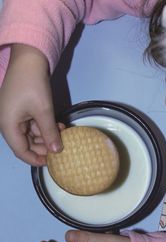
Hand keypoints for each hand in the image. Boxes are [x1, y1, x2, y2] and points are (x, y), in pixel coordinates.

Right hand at [0, 44, 62, 165]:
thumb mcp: (43, 111)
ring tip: (63, 132)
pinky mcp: (21, 109)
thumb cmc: (33, 85)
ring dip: (47, 135)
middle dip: (44, 146)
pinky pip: (32, 123)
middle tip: (61, 147)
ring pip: (31, 134)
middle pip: (26, 143)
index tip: (50, 163)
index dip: (35, 159)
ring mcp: (14, 115)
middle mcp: (9, 123)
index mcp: (8, 126)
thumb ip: (50, 133)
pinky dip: (44, 126)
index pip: (21, 151)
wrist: (29, 58)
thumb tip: (56, 152)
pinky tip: (58, 124)